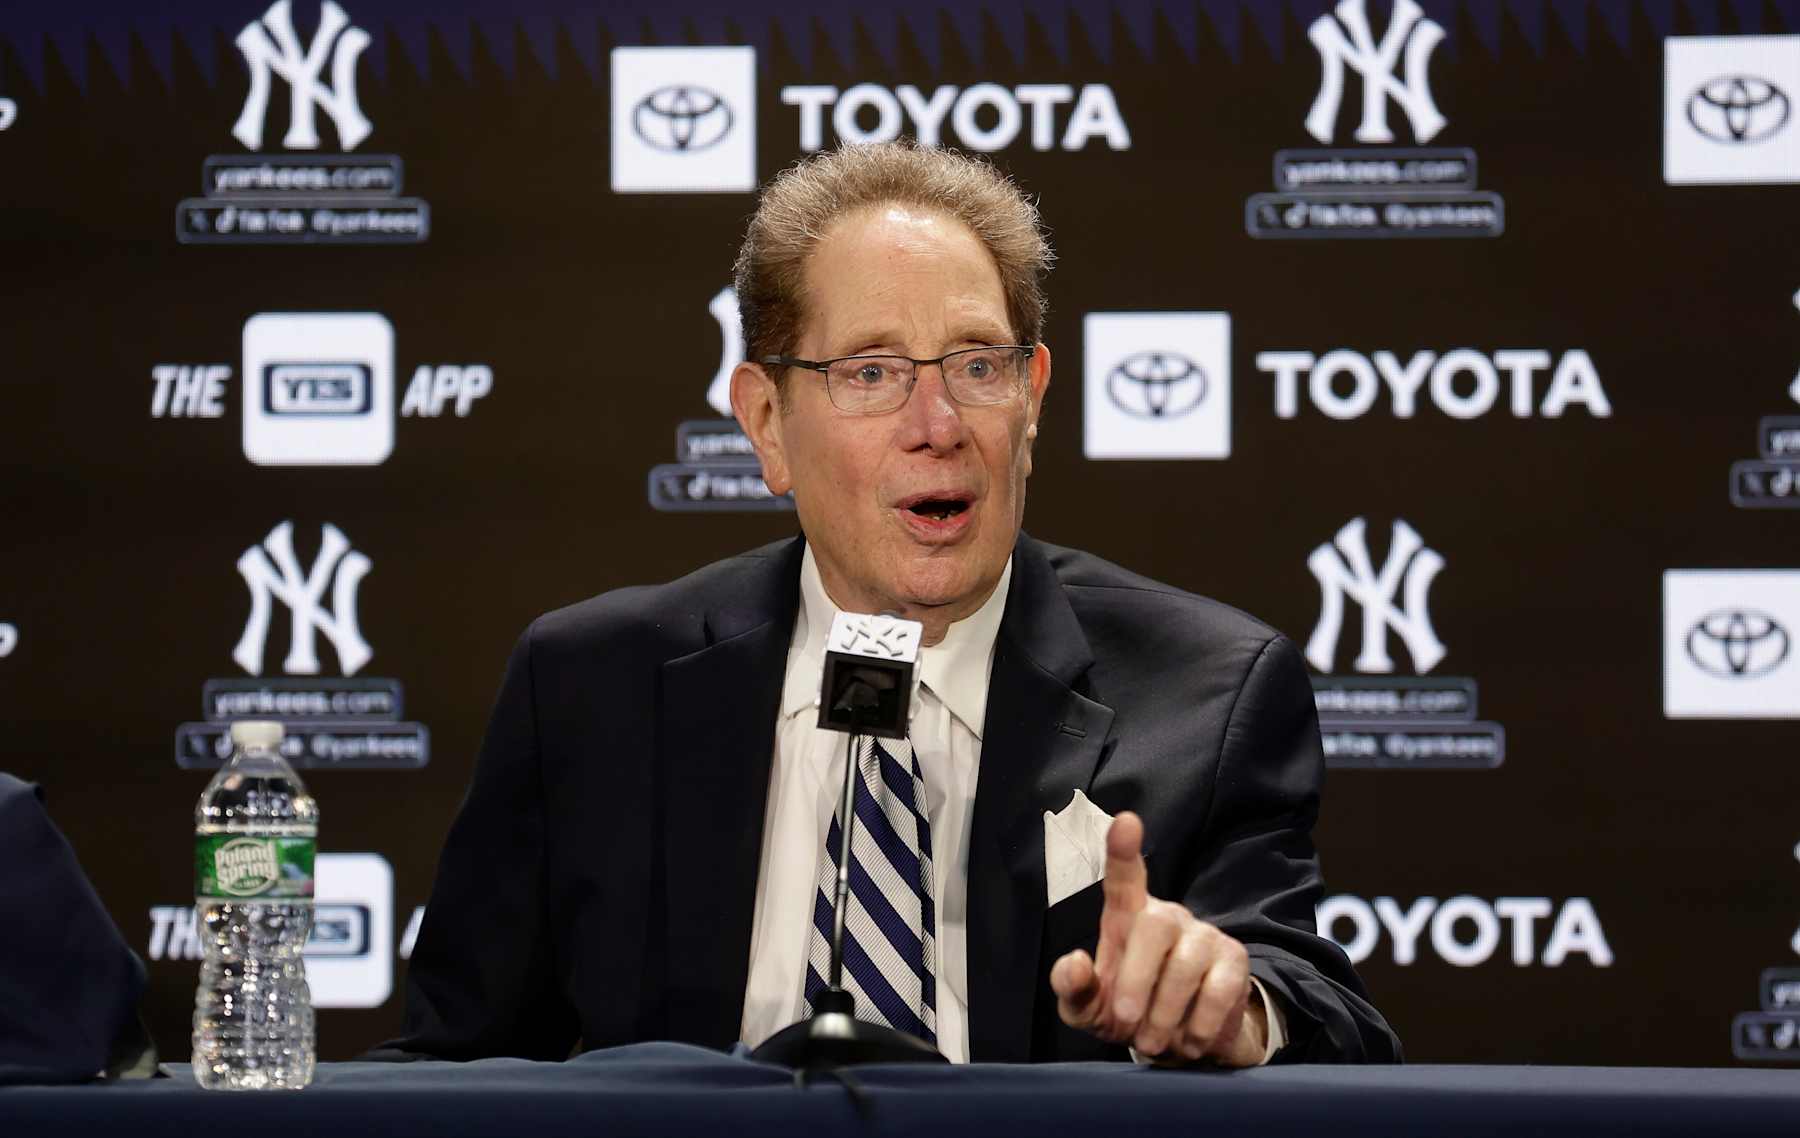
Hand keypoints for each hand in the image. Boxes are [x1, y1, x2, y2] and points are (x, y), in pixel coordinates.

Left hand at [1049, 812, 1266, 1065]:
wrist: (1182, 1046)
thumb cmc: (1128, 1013)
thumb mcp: (1089, 1009)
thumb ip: (1073, 988)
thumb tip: (1073, 964)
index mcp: (1126, 918)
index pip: (1125, 877)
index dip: (1124, 850)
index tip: (1126, 821)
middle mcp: (1167, 916)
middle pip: (1154, 925)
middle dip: (1137, 980)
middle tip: (1126, 1022)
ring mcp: (1204, 935)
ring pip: (1187, 962)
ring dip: (1165, 1012)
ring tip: (1152, 1043)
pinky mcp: (1235, 961)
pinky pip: (1220, 987)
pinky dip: (1200, 1022)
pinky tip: (1189, 1040)